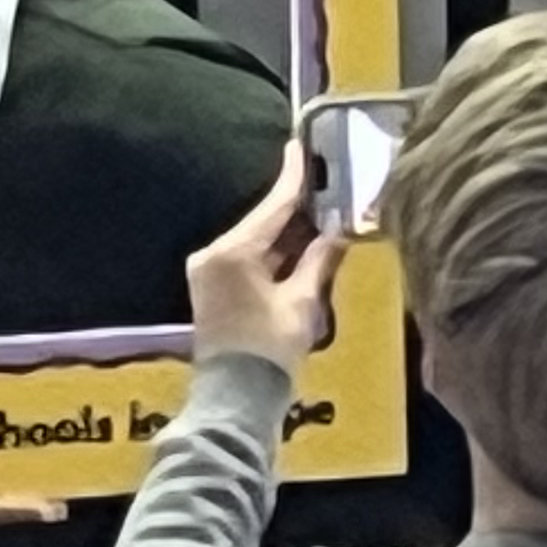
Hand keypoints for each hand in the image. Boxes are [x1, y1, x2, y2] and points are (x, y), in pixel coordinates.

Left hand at [188, 144, 344, 372]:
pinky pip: (249, 259)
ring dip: (288, 233)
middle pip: (263, 222)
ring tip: (324, 210)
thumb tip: (337, 231)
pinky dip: (275, 253)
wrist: (235, 400)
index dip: (294, 178)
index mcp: (231, 252)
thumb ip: (318, 261)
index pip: (272, 207)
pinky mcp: (213, 287)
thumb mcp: (302, 303)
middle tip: (326, 181)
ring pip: (257, 241)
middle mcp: (213, 254)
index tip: (302, 146)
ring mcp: (209, 271)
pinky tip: (303, 243)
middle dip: (297, 208)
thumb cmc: (269, 350)